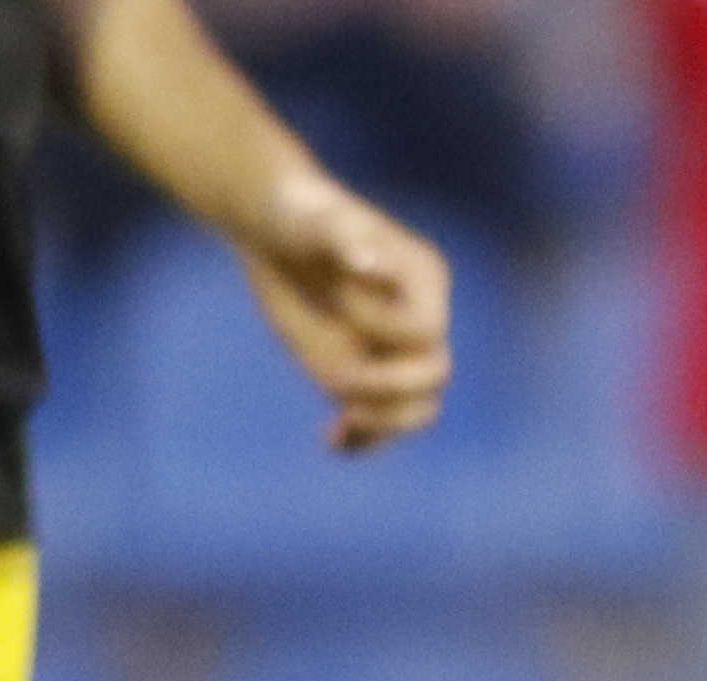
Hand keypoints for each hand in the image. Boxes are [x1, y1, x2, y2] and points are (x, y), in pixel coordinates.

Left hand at [230, 170, 451, 451]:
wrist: (272, 228)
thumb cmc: (295, 212)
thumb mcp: (311, 216)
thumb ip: (339, 234)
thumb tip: (362, 260)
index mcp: (424, 282)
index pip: (426, 331)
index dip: (380, 327)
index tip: (336, 294)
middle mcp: (420, 320)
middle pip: (434, 377)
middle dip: (388, 386)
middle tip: (335, 377)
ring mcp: (394, 351)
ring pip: (417, 410)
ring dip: (383, 424)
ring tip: (342, 421)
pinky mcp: (368, 373)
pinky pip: (381, 423)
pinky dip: (363, 440)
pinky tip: (332, 442)